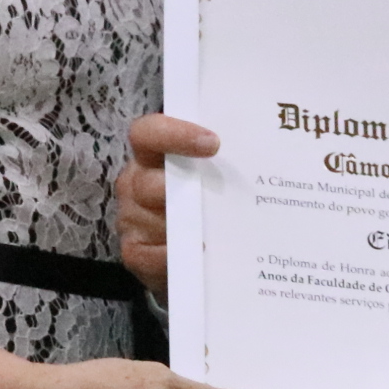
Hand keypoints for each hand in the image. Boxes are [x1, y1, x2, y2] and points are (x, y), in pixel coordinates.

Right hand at [116, 113, 217, 299]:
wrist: (185, 252)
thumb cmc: (201, 201)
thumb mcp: (204, 175)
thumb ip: (216, 162)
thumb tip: (258, 159)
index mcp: (150, 155)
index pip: (146, 133)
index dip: (175, 135)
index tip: (213, 144)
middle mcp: (134, 183)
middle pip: (148, 182)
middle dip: (184, 191)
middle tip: (218, 199)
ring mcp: (130, 218)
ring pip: (157, 221)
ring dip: (189, 227)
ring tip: (220, 232)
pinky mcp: (133, 252)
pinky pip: (154, 255)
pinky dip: (181, 255)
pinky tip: (203, 254)